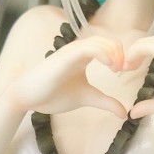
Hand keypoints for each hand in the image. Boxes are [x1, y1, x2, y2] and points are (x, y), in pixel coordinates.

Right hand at [10, 33, 128, 119]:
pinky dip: (103, 54)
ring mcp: (71, 52)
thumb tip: (124, 113)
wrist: (28, 97)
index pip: (108, 46)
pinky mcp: (65, 58)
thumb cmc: (53, 95)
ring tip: (118, 68)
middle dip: (120, 52)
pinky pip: (88, 49)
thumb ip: (105, 102)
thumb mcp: (86, 98)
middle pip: (107, 40)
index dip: (120, 55)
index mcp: (83, 56)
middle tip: (125, 69)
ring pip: (99, 42)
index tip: (125, 71)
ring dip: (113, 52)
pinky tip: (110, 66)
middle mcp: (78, 50)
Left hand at [123, 35, 153, 128]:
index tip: (127, 68)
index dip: (140, 52)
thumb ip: (151, 105)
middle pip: (153, 40)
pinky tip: (130, 62)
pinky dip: (139, 49)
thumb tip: (132, 112)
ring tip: (124, 64)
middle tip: (121, 66)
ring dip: (135, 49)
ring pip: (153, 40)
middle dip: (135, 49)